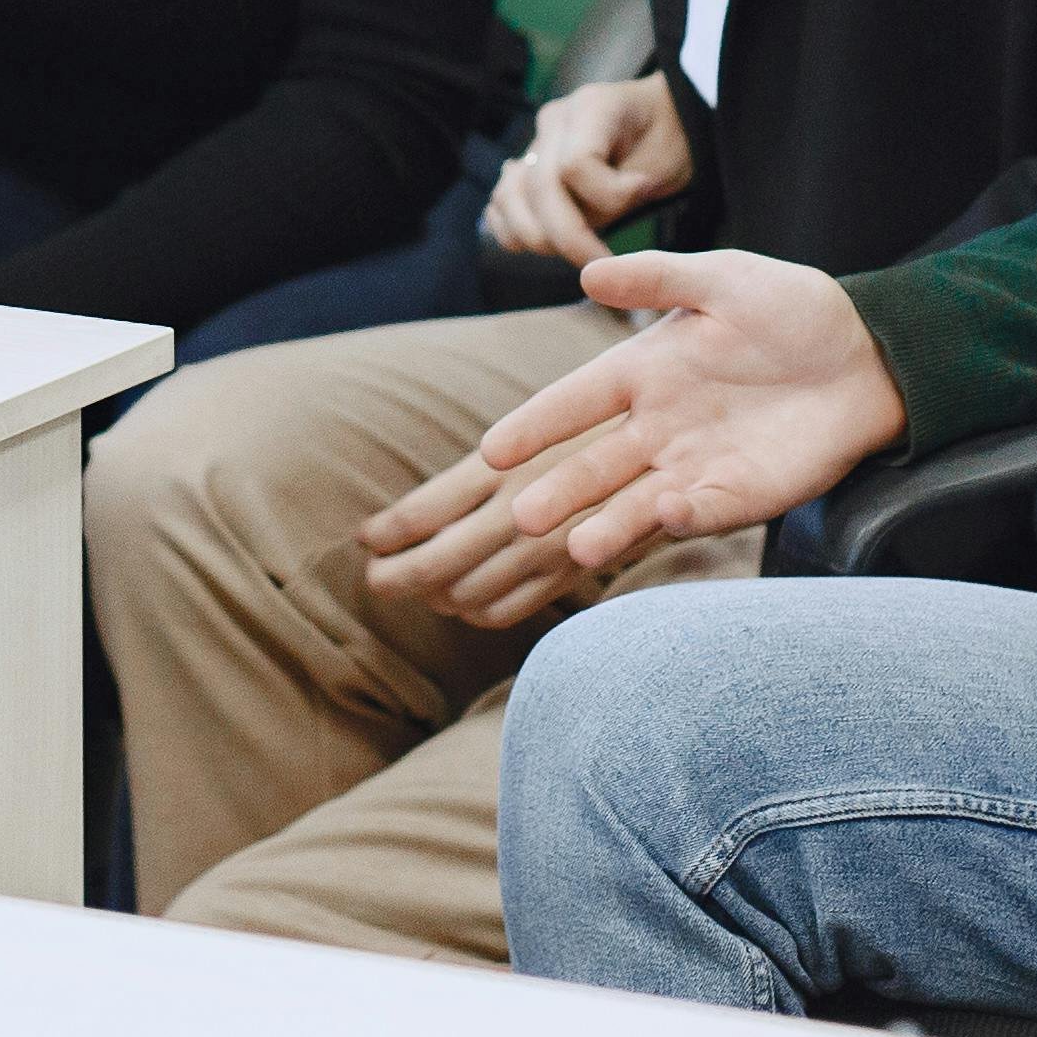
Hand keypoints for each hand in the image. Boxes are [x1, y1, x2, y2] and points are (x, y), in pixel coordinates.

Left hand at [357, 448, 613, 633]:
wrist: (672, 438)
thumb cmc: (589, 424)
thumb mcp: (525, 434)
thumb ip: (470, 478)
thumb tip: (401, 523)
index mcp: (499, 468)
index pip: (420, 514)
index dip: (385, 533)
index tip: (364, 538)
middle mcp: (519, 511)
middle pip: (435, 562)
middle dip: (394, 577)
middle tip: (373, 578)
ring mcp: (546, 548)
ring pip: (467, 592)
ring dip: (432, 595)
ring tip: (414, 587)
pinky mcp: (572, 573)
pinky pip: (508, 609)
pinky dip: (476, 611)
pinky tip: (465, 602)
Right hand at [470, 249, 902, 574]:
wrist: (870, 356)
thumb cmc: (793, 312)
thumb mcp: (724, 279)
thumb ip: (658, 278)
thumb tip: (589, 273)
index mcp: (644, 372)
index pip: (575, 402)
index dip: (536, 426)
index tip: (493, 453)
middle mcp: (658, 426)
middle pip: (594, 465)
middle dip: (558, 492)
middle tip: (522, 517)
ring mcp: (694, 466)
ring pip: (635, 502)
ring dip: (606, 526)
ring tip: (576, 548)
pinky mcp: (737, 496)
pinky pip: (700, 512)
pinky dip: (680, 518)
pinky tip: (664, 516)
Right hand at [484, 76, 689, 264]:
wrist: (664, 122)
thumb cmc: (668, 139)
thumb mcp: (664, 160)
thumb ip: (625, 190)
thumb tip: (591, 216)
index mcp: (591, 107)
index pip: (574, 164)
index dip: (607, 194)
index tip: (640, 194)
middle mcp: (554, 122)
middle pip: (538, 187)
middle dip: (569, 236)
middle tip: (603, 262)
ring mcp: (535, 143)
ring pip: (508, 198)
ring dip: (538, 237)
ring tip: (577, 251)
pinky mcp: (526, 167)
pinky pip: (501, 203)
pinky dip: (513, 230)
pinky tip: (545, 242)